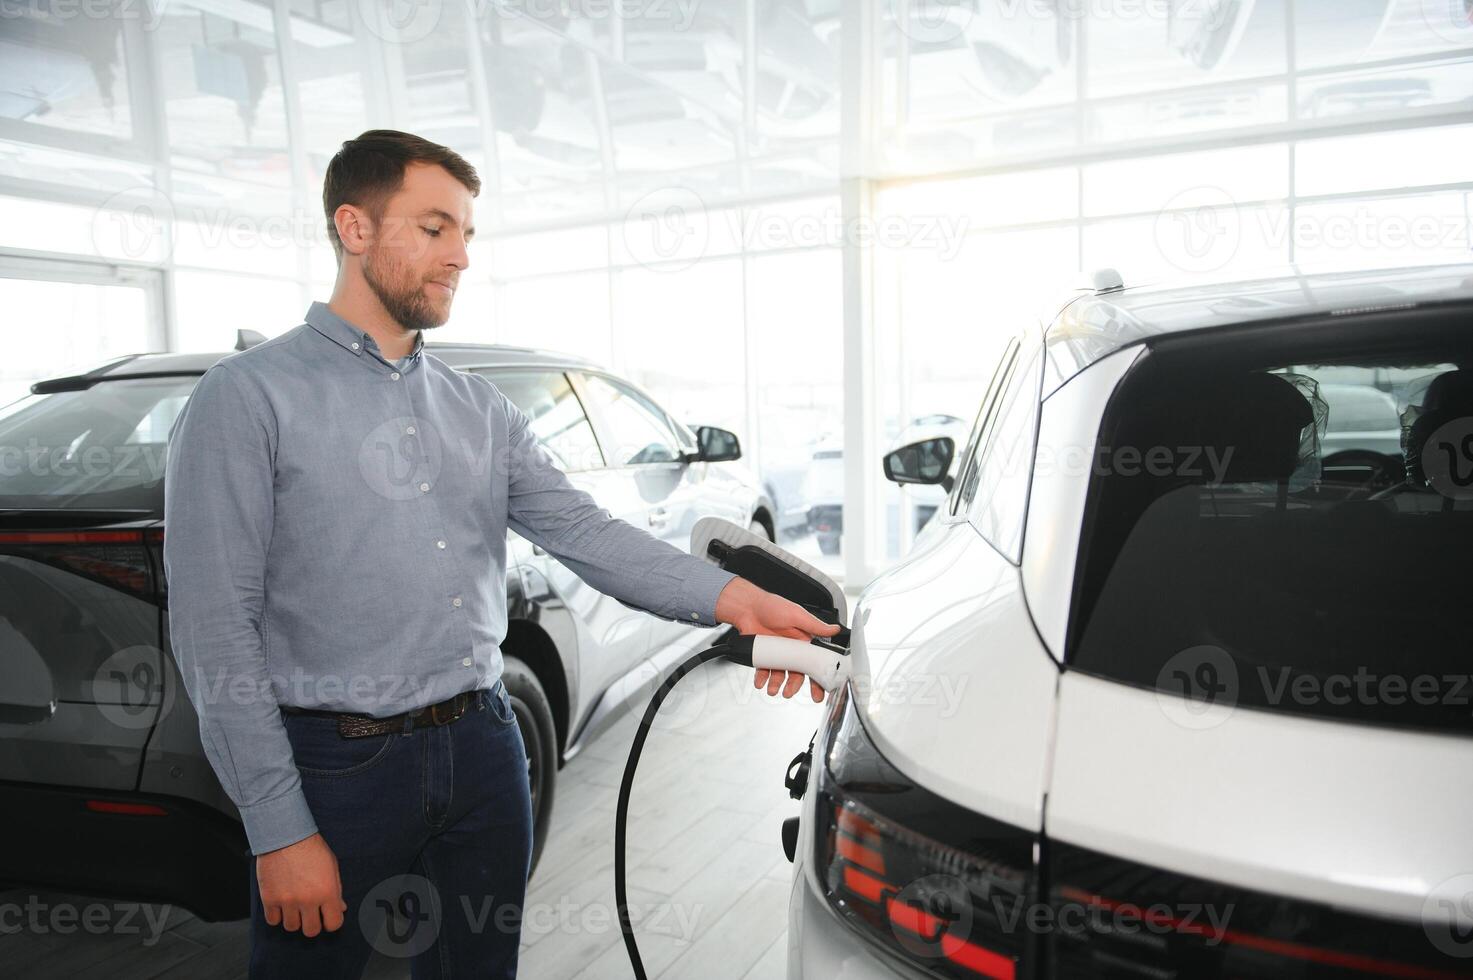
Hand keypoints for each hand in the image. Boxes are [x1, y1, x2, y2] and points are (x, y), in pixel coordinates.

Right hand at [256, 832, 346, 936]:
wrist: (286, 835)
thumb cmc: (311, 848)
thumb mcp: (331, 866)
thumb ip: (336, 890)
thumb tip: (340, 908)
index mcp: (327, 892)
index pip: (334, 924)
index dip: (331, 922)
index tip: (327, 917)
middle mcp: (308, 900)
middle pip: (311, 931)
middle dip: (312, 924)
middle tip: (310, 914)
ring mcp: (287, 901)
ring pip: (291, 927)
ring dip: (294, 919)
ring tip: (294, 906)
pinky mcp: (269, 898)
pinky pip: (272, 921)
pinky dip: (277, 916)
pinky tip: (281, 905)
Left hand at [715, 577, 841, 701]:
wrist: (747, 607)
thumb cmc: (772, 606)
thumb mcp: (796, 614)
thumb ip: (815, 625)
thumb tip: (835, 629)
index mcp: (804, 641)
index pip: (814, 662)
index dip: (818, 677)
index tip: (820, 690)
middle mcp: (791, 650)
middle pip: (797, 673)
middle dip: (794, 685)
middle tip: (790, 693)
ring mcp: (777, 655)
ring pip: (780, 675)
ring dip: (777, 684)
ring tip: (773, 690)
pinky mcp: (763, 657)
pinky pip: (764, 671)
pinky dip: (762, 678)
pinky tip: (760, 682)